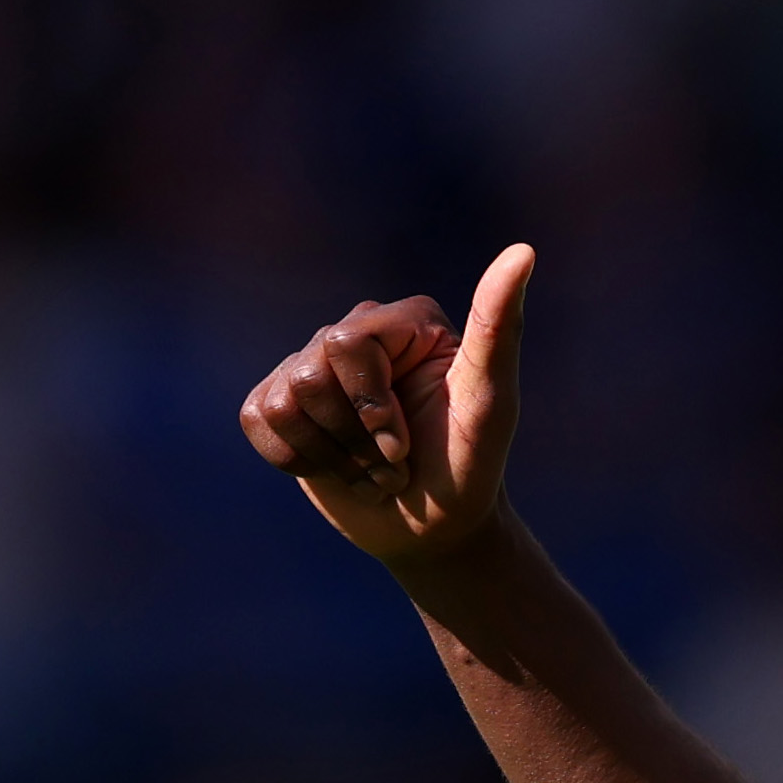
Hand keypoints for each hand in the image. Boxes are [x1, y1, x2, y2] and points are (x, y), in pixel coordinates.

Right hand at [240, 243, 534, 567]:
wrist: (437, 530)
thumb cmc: (471, 465)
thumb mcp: (490, 401)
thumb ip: (500, 327)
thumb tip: (523, 252)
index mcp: (403, 320)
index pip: (347, 344)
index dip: (370, 407)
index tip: (404, 447)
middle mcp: (353, 333)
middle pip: (310, 375)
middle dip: (353, 440)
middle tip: (394, 466)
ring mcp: (311, 366)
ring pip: (283, 403)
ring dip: (333, 459)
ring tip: (373, 473)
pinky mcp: (280, 401)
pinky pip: (259, 420)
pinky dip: (298, 460)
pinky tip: (338, 470)